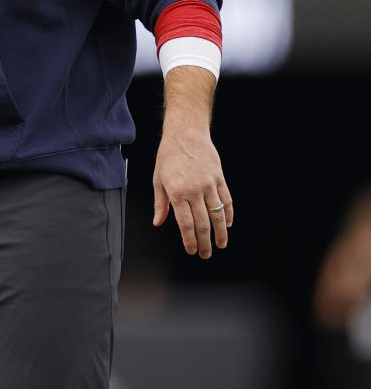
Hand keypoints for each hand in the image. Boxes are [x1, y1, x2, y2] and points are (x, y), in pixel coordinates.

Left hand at [152, 127, 233, 258]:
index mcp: (177, 192)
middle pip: (202, 223)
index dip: (190, 240)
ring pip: (218, 214)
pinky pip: (227, 200)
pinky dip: (229, 214)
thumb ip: (160, 203)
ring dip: (221, 232)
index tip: (192, 250)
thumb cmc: (168, 156)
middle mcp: (194, 190)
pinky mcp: (220, 178)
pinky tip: (229, 224)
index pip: (185, 224)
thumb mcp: (158, 179)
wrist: (186, 134)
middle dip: (205, 242)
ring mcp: (209, 184)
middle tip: (206, 254)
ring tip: (221, 244)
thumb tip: (158, 222)